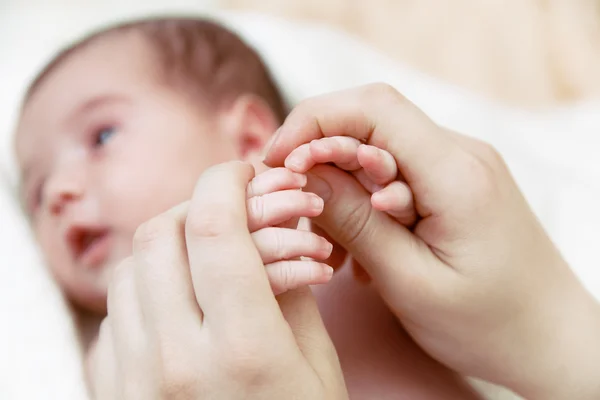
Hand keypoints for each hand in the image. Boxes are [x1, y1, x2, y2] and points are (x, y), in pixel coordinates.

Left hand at [88, 161, 347, 399]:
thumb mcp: (315, 364)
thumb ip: (289, 285)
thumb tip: (272, 223)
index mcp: (244, 350)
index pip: (216, 227)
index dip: (228, 181)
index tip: (242, 171)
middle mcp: (175, 363)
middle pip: (161, 236)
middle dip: (195, 205)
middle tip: (226, 209)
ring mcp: (132, 383)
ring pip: (128, 270)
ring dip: (166, 246)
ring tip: (203, 255)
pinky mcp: (112, 396)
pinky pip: (113, 318)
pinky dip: (144, 292)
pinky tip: (178, 303)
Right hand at [264, 84, 599, 398]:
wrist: (549, 338)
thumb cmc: (488, 323)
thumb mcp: (410, 280)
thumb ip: (354, 221)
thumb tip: (304, 172)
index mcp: (456, 173)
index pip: (373, 108)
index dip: (314, 123)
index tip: (277, 160)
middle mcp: (460, 155)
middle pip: (371, 120)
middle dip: (321, 153)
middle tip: (294, 202)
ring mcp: (458, 167)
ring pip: (378, 149)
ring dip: (342, 187)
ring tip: (336, 249)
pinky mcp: (452, 184)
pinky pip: (395, 174)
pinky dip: (365, 202)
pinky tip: (361, 251)